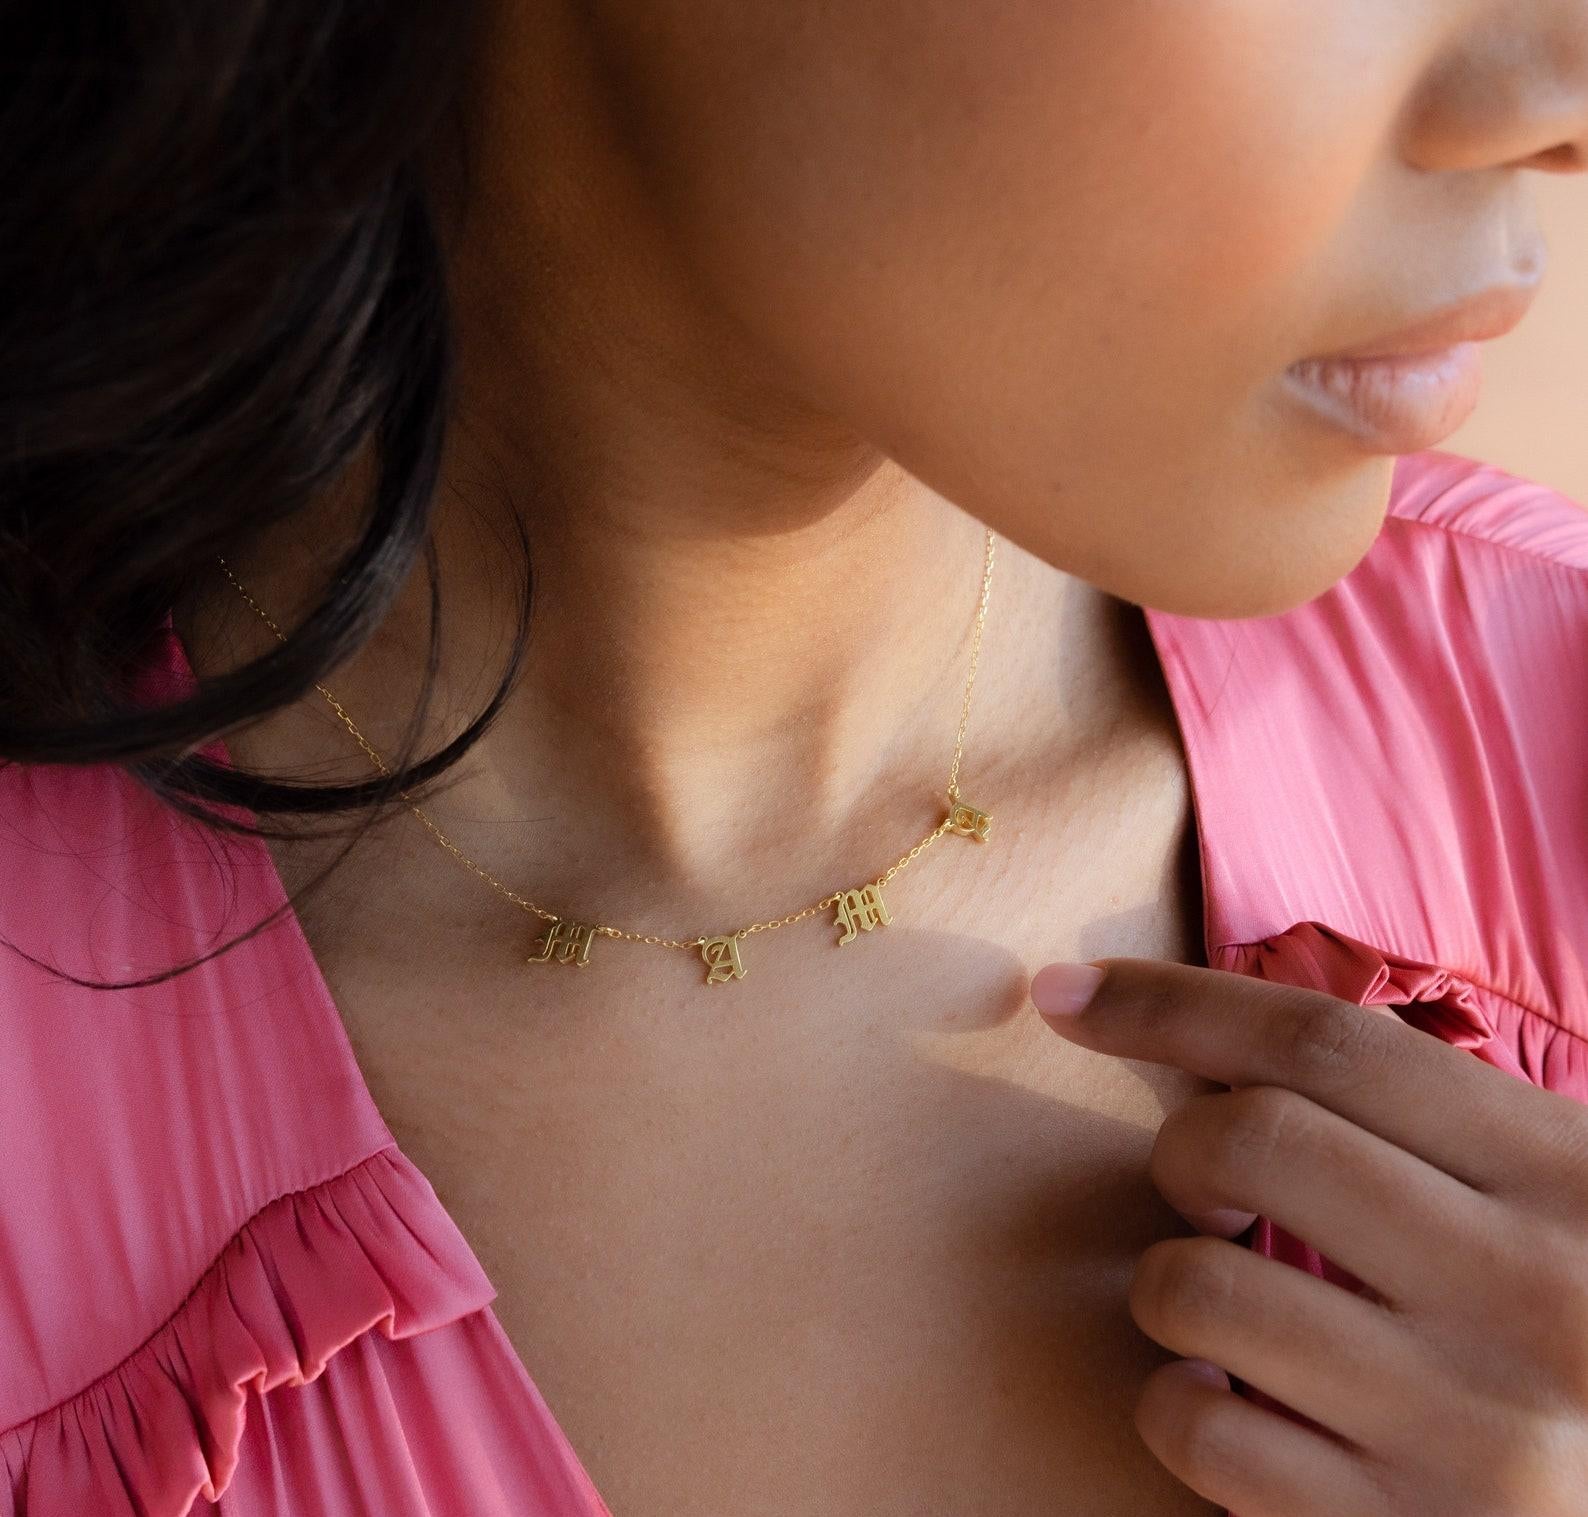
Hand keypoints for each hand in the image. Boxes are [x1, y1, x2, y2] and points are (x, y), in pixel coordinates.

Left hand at [1030, 956, 1587, 1516]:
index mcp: (1562, 1172)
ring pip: (1198, 1288)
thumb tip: (1211, 1035)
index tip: (1066, 993)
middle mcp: (1530, 1290)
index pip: (1325, 1042)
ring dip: (1167, 1285)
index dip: (1169, 1002)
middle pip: (1253, 1141)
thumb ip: (1423, 1120)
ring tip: (1221, 1306)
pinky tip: (1223, 1399)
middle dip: (1181, 1153)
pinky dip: (1175, 1406)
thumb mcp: (1552, 1193)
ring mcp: (1474, 1424)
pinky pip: (1203, 1435)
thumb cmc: (1581, 1319)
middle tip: (1203, 1193)